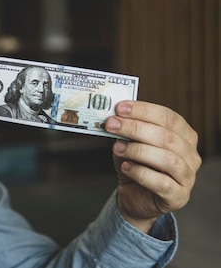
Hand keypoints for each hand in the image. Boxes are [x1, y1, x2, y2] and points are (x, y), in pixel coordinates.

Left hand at [105, 101, 201, 232]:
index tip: (120, 108)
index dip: (144, 111)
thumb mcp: (130, 143)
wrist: (134, 196)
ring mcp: (188, 177)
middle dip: (135, 128)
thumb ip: (127, 131)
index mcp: (184, 136)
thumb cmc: (135, 164)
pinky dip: (140, 173)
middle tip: (111, 125)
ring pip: (168, 159)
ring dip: (138, 150)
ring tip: (117, 148)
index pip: (169, 117)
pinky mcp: (179, 196)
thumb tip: (115, 118)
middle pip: (167, 137)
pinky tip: (126, 167)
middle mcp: (191, 155)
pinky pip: (162, 183)